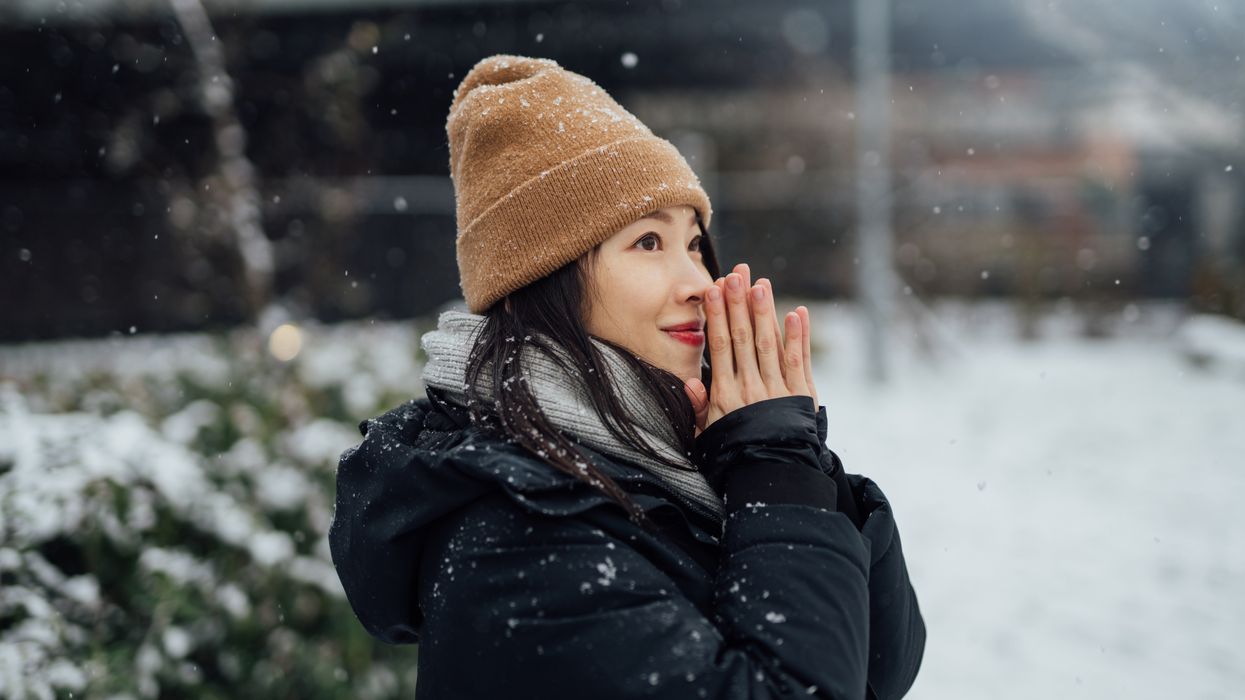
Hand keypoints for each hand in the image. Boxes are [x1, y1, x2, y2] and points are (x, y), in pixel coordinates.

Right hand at [683, 263, 818, 435]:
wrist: (771, 472)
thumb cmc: (734, 451)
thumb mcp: (707, 433)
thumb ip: (699, 407)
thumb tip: (690, 382)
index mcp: (726, 394)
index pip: (720, 347)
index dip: (717, 317)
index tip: (714, 291)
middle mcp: (750, 388)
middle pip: (743, 338)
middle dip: (739, 304)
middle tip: (736, 275)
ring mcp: (777, 390)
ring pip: (769, 344)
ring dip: (765, 312)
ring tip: (762, 284)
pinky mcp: (801, 396)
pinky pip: (798, 362)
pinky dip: (798, 337)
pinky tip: (796, 314)